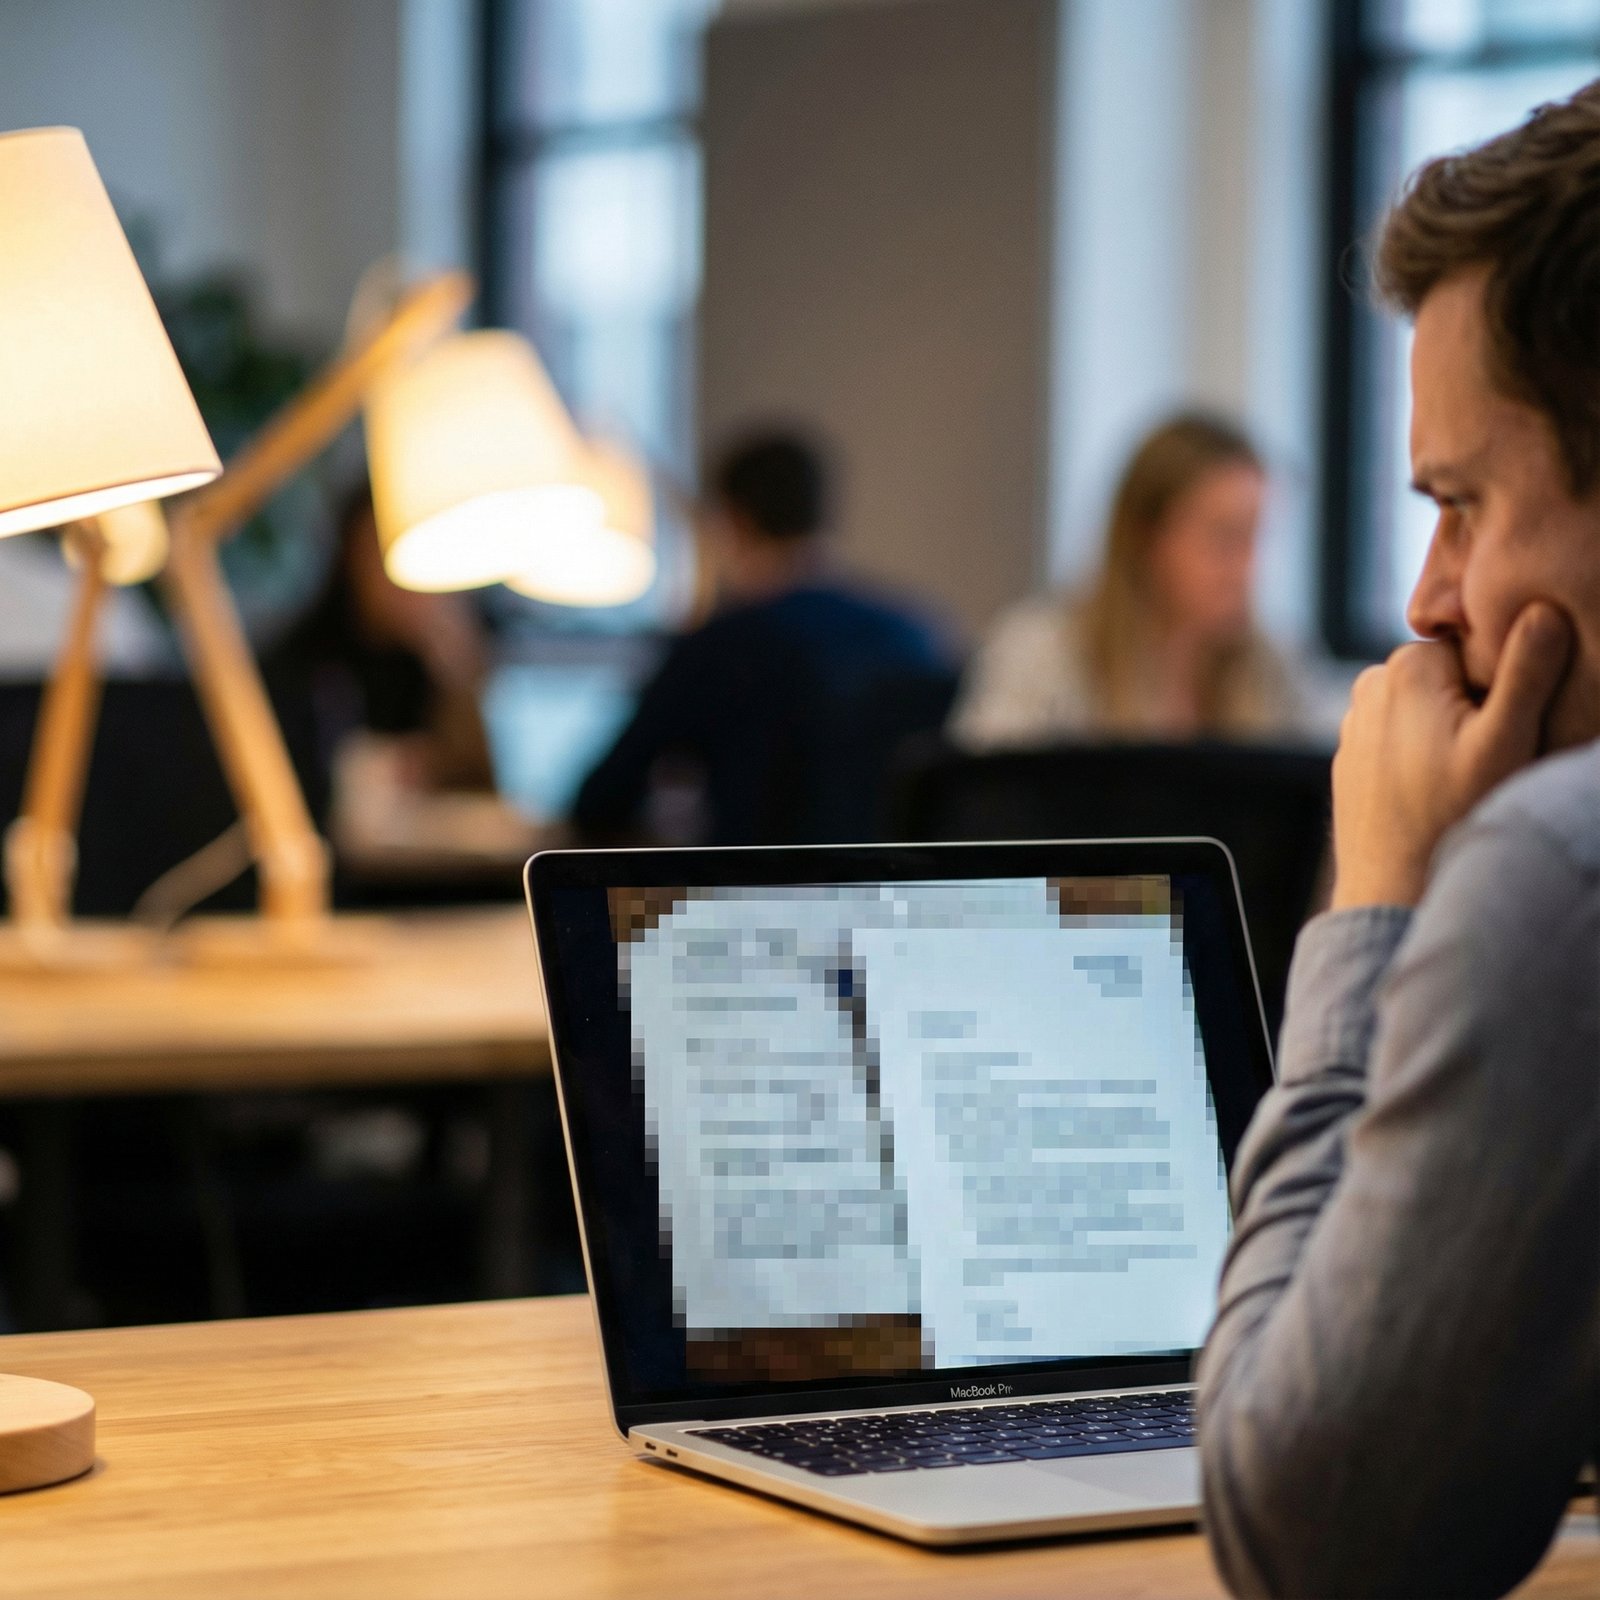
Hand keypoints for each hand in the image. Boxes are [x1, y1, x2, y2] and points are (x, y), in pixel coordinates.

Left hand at [1329, 601, 1572, 908]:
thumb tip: (1543, 609)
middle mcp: (1370, 682)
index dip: (1503, 686)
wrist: (1390, 888)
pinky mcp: (1352, 755)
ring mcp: (1355, 720)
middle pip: (1454, 677)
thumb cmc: (1451, 818)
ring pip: (1432, 709)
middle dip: (1477, 708)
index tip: (1505, 731)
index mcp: (1406, 665)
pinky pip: (1406, 740)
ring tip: (1461, 781)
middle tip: (1488, 760)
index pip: (1479, 647)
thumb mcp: (1505, 742)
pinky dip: (1425, 758)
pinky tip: (1434, 795)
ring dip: (1453, 735)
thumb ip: (1527, 672)